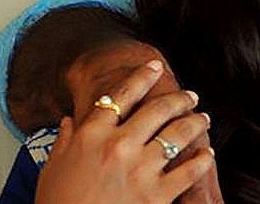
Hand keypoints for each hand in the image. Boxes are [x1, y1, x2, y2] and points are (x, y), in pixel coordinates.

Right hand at [36, 61, 214, 203]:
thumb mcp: (52, 169)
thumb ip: (64, 142)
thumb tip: (70, 122)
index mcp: (91, 136)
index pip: (121, 96)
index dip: (141, 77)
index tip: (155, 67)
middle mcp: (119, 146)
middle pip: (158, 109)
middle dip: (180, 99)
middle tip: (190, 96)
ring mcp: (140, 169)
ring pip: (179, 134)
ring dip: (195, 123)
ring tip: (203, 119)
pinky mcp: (156, 194)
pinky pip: (189, 171)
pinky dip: (202, 160)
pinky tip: (207, 155)